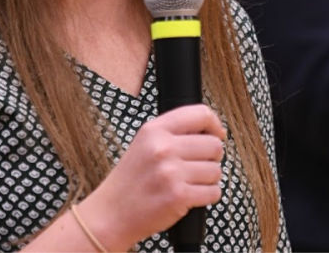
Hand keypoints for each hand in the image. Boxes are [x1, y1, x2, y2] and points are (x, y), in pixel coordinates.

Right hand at [82, 104, 226, 250]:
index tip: (217, 135)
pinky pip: (213, 192)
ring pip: (216, 170)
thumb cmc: (131, 180)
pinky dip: (208, 196)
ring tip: (189, 183)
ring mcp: (171, 173)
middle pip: (214, 145)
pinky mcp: (179, 196)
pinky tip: (191, 196)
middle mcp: (163, 148)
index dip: (214, 125)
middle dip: (212, 158)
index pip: (200, 114)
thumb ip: (173, 132)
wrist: (111, 214)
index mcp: (155, 130)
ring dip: (209, 179)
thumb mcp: (144, 143)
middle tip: (198, 166)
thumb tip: (212, 130)